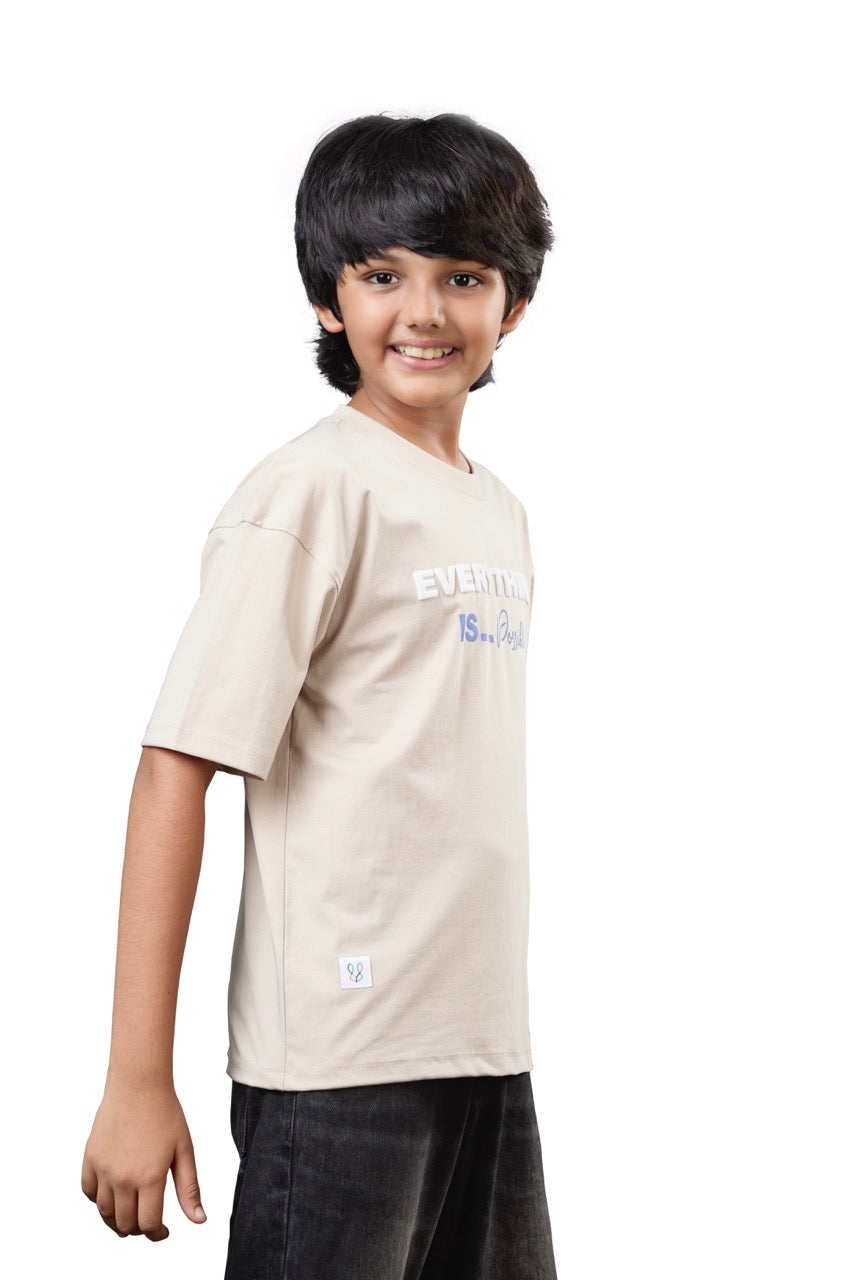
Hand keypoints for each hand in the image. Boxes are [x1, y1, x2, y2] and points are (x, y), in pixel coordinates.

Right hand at [81, 1082, 206, 1241]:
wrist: (139, 1084)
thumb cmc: (165, 1113)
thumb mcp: (184, 1150)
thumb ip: (189, 1188)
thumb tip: (198, 1219)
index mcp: (150, 1177)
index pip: (148, 1224)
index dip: (157, 1234)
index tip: (162, 1231)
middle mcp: (123, 1178)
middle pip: (125, 1223)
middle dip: (138, 1229)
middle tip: (147, 1223)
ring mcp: (103, 1169)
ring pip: (105, 1212)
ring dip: (116, 1220)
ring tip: (129, 1215)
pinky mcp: (90, 1158)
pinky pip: (89, 1192)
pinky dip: (98, 1200)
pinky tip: (112, 1195)